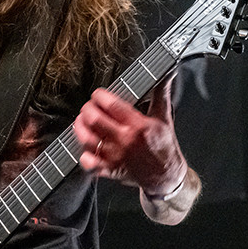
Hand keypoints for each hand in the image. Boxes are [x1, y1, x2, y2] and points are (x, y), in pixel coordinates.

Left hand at [73, 74, 186, 194]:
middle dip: (87, 109)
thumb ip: (161, 94)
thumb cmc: (164, 145)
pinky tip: (85, 146)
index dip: (99, 96)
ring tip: (81, 121)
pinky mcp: (110, 170)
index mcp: (138, 125)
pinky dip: (83, 154)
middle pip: (94, 119)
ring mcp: (116, 157)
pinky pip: (89, 163)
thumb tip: (167, 73)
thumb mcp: (164, 117)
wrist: (166, 175)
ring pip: (87, 139)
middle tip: (88, 107)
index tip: (98, 95)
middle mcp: (125, 140)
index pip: (111, 105)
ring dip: (80, 127)